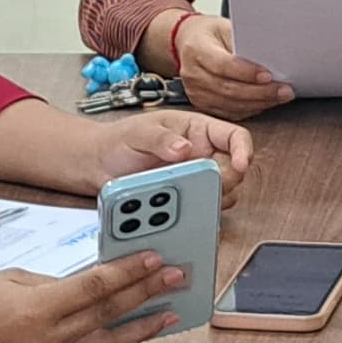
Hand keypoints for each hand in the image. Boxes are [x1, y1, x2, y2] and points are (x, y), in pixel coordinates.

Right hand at [0, 253, 186, 342]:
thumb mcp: (10, 278)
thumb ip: (54, 283)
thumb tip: (92, 284)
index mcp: (37, 310)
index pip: (96, 288)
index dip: (130, 272)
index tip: (156, 258)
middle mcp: (48, 341)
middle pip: (109, 314)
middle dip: (147, 293)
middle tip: (176, 279)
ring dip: (142, 328)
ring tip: (169, 315)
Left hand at [79, 106, 254, 201]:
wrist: (98, 163)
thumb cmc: (118, 141)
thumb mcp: (137, 133)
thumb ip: (160, 139)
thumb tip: (184, 148)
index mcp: (197, 130)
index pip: (234, 136)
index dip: (243, 150)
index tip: (241, 165)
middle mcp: (202, 154)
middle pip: (233, 169)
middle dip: (226, 180)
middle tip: (206, 187)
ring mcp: (196, 178)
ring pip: (223, 193)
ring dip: (210, 198)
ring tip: (181, 197)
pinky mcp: (186, 199)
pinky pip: (203, 208)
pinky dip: (197, 212)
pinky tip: (177, 211)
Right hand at [162, 12, 292, 120]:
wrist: (188, 43)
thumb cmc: (209, 34)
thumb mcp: (224, 27)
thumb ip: (242, 41)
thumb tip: (269, 54)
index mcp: (197, 50)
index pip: (222, 65)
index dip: (246, 72)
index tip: (268, 75)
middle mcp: (193, 73)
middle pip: (228, 88)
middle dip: (260, 92)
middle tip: (283, 90)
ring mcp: (195, 91)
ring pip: (230, 104)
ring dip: (259, 103)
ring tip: (280, 97)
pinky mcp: (201, 103)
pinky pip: (228, 112)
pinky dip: (250, 109)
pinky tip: (265, 103)